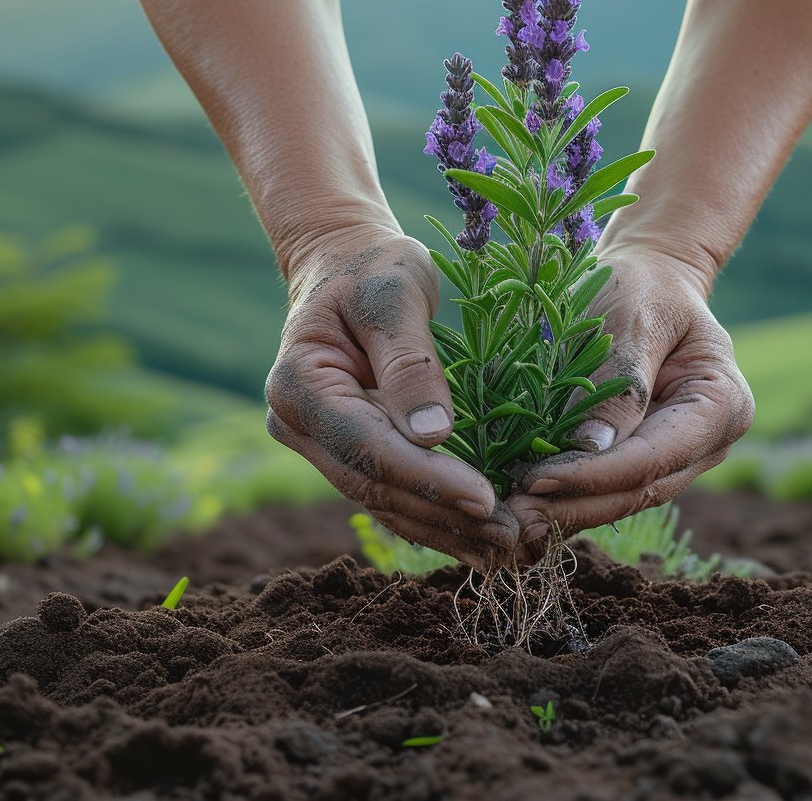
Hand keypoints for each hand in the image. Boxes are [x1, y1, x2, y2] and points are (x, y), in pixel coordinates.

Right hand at [265, 223, 518, 570]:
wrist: (346, 262)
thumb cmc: (372, 267)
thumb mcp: (395, 295)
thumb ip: (410, 362)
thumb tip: (435, 435)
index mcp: (299, 387)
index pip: (367, 447)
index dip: (427, 478)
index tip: (486, 498)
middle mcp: (299, 427)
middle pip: (375, 486)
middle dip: (443, 515)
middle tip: (512, 536)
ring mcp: (321, 445)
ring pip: (383, 502)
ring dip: (444, 529)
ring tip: (506, 549)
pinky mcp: (350, 452)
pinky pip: (393, 493)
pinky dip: (435, 517)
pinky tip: (480, 538)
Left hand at [507, 248, 754, 560]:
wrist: (649, 278)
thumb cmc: (643, 286)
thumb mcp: (633, 318)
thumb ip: (621, 381)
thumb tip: (592, 446)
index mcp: (723, 403)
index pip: (656, 456)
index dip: (595, 475)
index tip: (536, 480)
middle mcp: (710, 443)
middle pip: (640, 489)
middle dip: (574, 504)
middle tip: (511, 516)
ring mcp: (681, 458)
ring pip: (622, 499)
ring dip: (566, 512)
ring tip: (510, 518)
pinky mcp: (646, 461)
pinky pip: (609, 489)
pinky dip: (568, 499)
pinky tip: (525, 506)